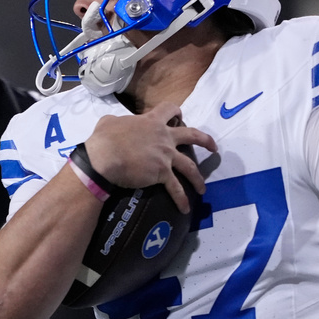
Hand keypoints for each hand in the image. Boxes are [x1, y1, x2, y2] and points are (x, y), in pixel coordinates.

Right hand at [84, 103, 214, 213]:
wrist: (105, 157)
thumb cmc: (104, 139)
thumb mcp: (108, 121)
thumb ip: (118, 121)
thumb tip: (115, 124)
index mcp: (151, 122)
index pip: (169, 109)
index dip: (175, 111)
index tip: (179, 116)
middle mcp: (164, 137)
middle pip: (191, 135)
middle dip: (205, 140)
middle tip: (213, 147)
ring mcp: (165, 155)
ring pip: (189, 166)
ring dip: (198, 178)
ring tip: (203, 187)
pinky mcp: (162, 173)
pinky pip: (176, 188)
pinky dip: (182, 199)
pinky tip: (185, 209)